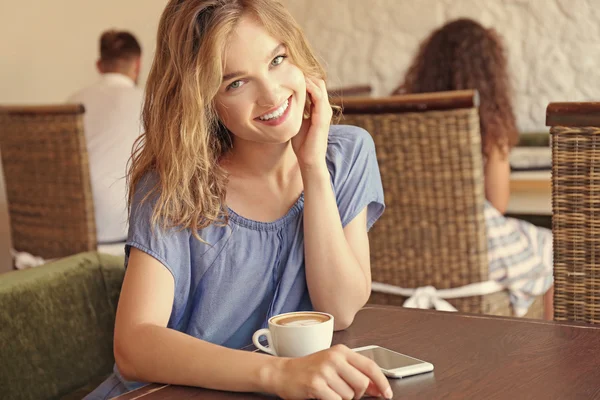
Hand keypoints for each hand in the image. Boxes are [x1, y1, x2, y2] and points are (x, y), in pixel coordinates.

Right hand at [271, 344, 392, 399]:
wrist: (283, 373)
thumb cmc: (310, 369)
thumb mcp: (334, 364)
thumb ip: (355, 372)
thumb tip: (377, 387)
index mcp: (341, 351)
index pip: (370, 366)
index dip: (382, 382)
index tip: (387, 394)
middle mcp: (334, 358)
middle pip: (362, 384)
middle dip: (357, 394)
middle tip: (345, 393)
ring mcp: (324, 371)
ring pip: (349, 396)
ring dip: (341, 399)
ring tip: (329, 391)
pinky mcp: (316, 385)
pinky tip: (323, 395)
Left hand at [292, 77, 332, 170]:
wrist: (309, 160)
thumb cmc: (302, 144)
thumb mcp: (296, 122)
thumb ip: (294, 111)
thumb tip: (280, 103)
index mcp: (318, 108)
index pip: (314, 85)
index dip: (303, 77)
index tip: (287, 70)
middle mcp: (324, 107)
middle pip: (318, 81)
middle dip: (304, 74)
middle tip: (288, 68)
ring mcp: (325, 111)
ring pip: (319, 85)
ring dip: (306, 77)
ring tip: (291, 71)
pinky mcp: (323, 116)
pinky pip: (318, 96)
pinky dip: (309, 88)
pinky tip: (297, 84)